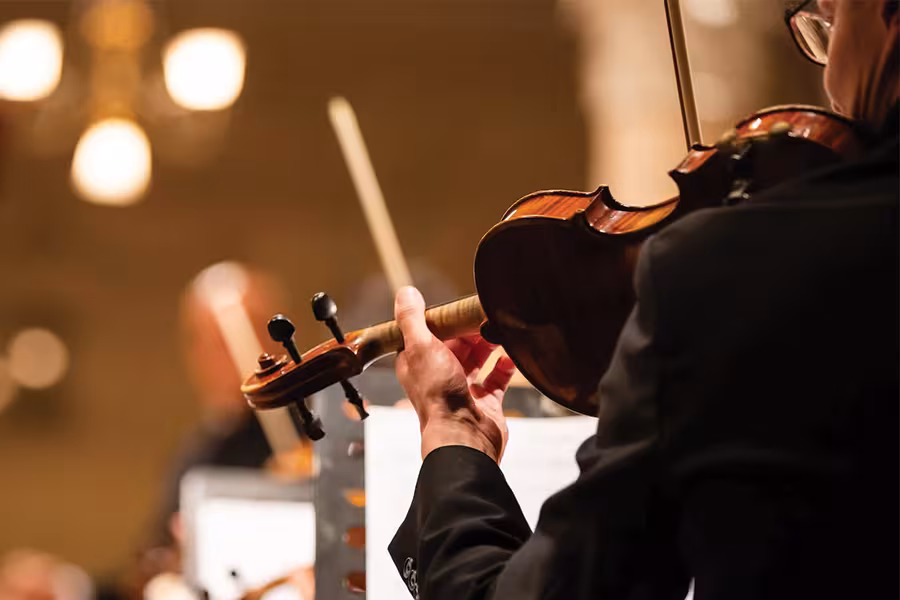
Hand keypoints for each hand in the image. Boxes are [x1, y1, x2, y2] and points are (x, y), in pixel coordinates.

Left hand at [394, 286, 516, 461]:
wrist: (463, 435)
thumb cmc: (438, 395)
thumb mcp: (420, 348)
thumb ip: (412, 319)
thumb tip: (405, 293)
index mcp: (418, 363)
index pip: (431, 333)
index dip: (446, 319)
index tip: (462, 305)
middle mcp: (439, 375)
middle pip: (458, 344)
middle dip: (472, 329)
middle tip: (488, 313)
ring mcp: (463, 389)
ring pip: (478, 359)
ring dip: (489, 343)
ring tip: (502, 328)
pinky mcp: (485, 401)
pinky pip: (497, 378)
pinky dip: (505, 366)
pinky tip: (511, 355)